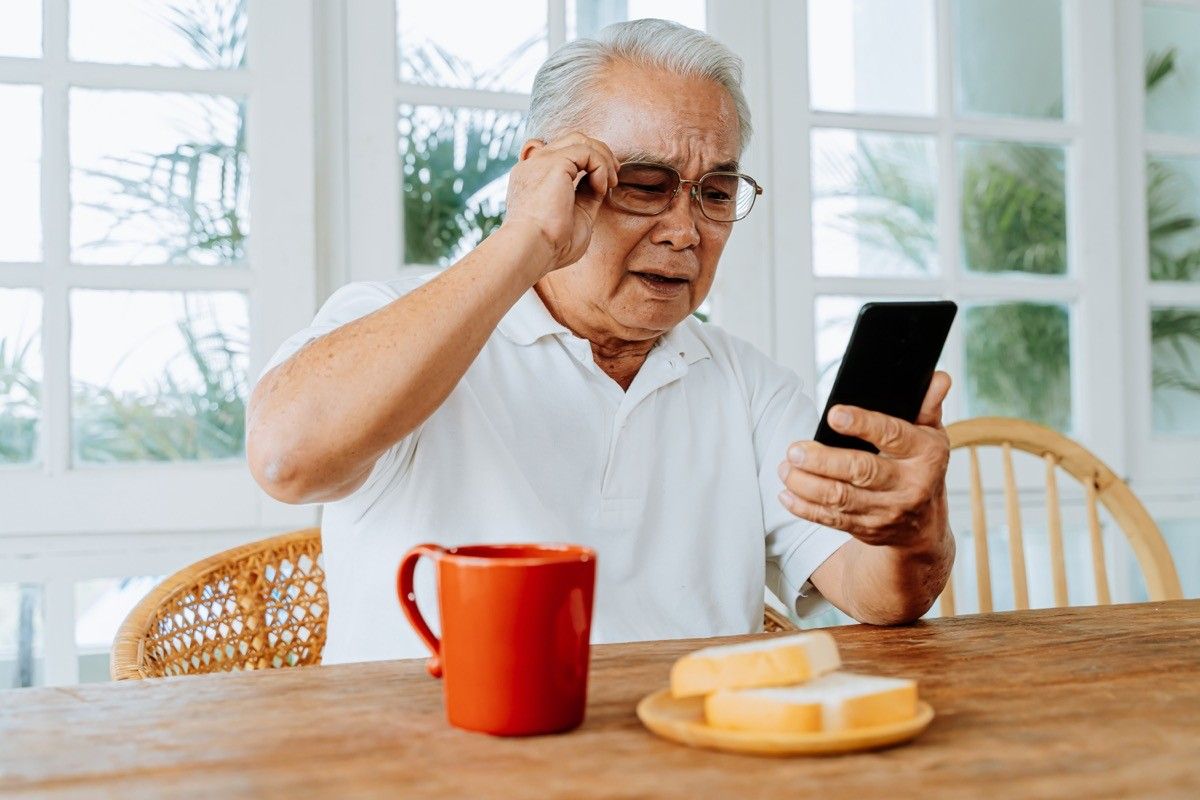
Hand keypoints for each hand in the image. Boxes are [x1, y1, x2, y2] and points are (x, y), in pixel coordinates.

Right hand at [502, 132, 619, 274]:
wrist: (532, 248)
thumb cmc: (550, 246)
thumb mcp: (573, 217)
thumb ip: (583, 198)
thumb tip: (599, 186)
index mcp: (532, 179)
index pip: (562, 154)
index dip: (587, 162)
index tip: (602, 184)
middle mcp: (534, 166)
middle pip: (572, 141)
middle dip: (599, 154)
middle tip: (614, 178)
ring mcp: (541, 161)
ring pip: (581, 140)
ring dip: (603, 159)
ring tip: (611, 183)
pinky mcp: (553, 162)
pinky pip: (587, 151)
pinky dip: (601, 167)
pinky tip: (601, 188)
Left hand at [777, 371, 952, 549]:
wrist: (924, 526)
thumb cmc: (920, 467)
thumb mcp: (930, 434)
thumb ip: (927, 405)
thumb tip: (938, 379)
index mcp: (926, 454)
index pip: (893, 435)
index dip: (863, 424)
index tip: (833, 415)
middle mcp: (908, 485)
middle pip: (861, 471)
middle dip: (823, 460)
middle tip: (794, 449)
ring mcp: (887, 511)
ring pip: (840, 498)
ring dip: (806, 484)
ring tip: (786, 467)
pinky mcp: (866, 529)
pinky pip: (831, 519)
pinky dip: (805, 508)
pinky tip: (787, 493)